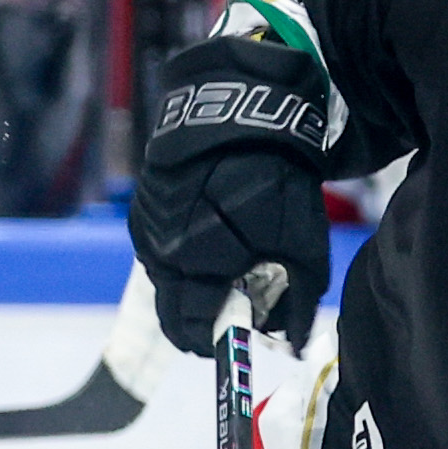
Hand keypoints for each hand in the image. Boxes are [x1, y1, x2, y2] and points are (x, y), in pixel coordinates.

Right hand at [130, 28, 335, 353]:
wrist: (243, 105)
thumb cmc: (277, 175)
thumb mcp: (302, 242)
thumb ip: (297, 299)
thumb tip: (291, 341)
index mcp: (195, 264)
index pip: (189, 326)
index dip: (210, 341)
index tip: (229, 343)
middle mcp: (160, 250)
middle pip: (170, 308)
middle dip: (198, 317)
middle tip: (229, 313)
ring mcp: (148, 226)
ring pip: (163, 278)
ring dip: (188, 286)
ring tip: (224, 271)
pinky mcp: (145, 204)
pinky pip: (158, 248)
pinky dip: (180, 256)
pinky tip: (208, 239)